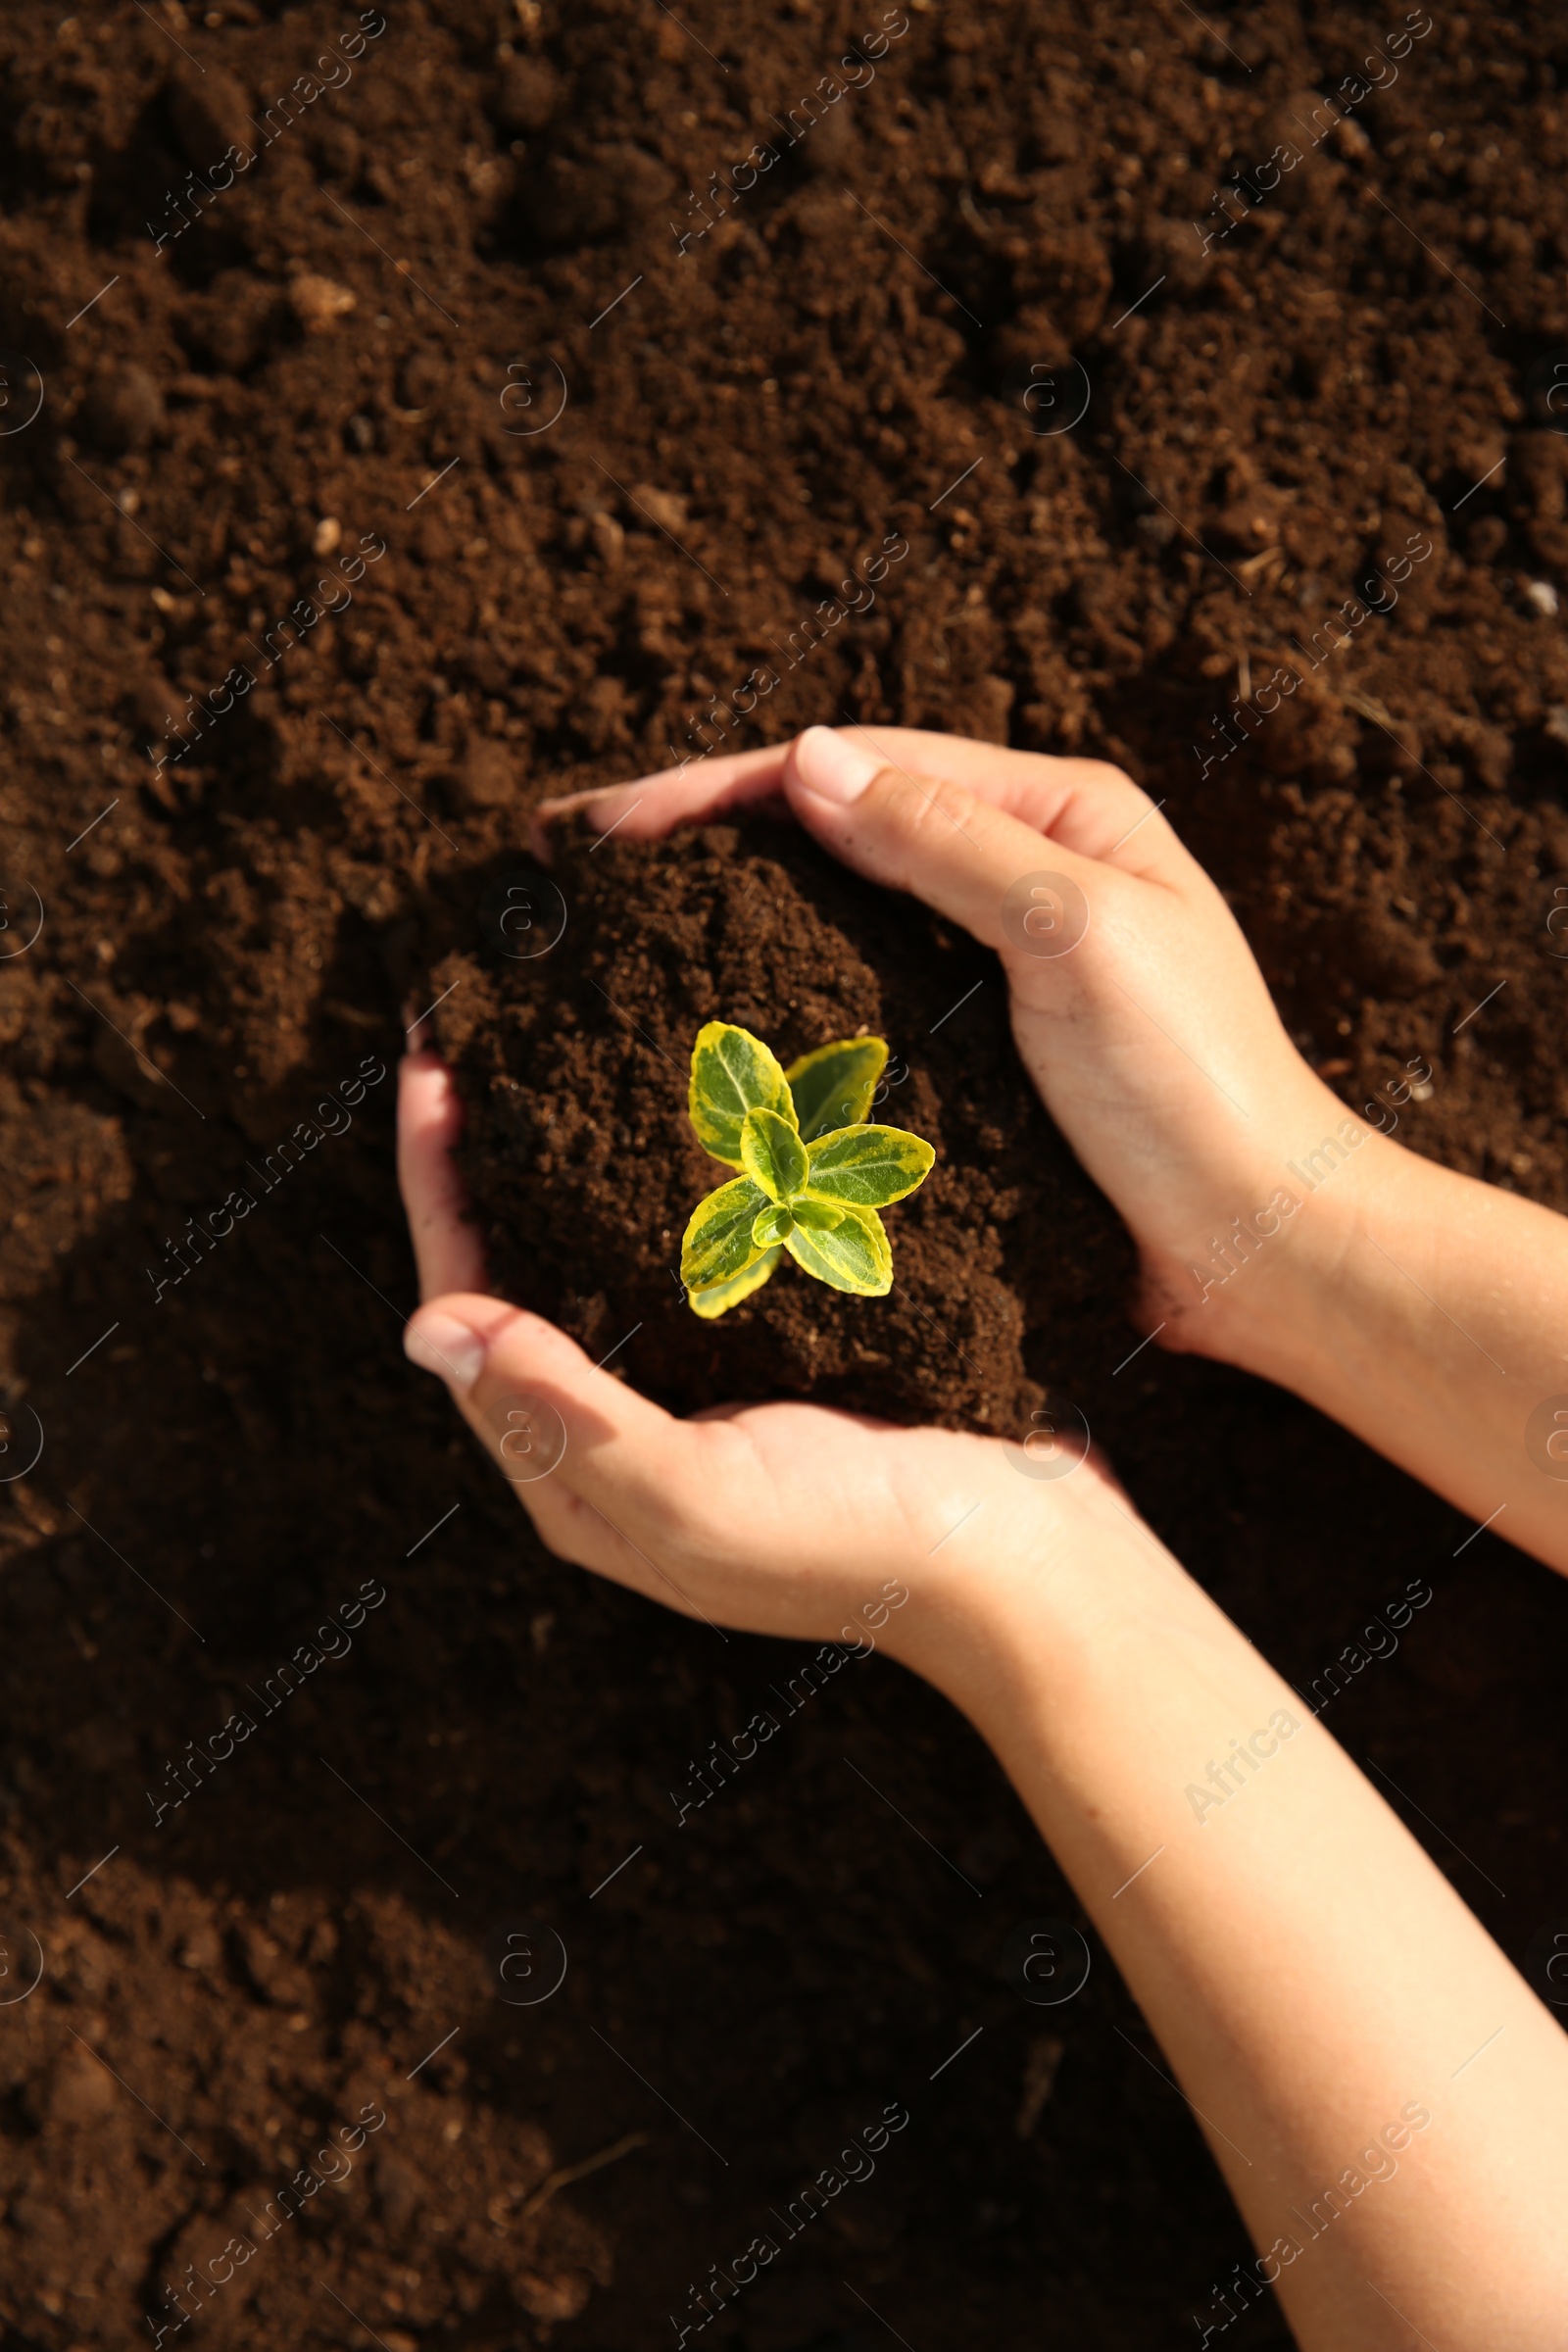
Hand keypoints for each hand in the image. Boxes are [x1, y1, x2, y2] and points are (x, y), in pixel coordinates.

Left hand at [397, 1048, 1161, 1669]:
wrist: (1035, 1564)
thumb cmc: (862, 1544)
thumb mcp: (695, 1496)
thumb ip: (565, 1415)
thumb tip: (430, 1325)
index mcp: (577, 1483)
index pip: (464, 1316)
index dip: (436, 1193)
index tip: (429, 1071)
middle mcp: (619, 1437)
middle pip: (514, 1277)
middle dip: (481, 1162)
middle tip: (470, 1038)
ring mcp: (700, 1394)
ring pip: (595, 1258)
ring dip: (566, 1160)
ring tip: (554, 1050)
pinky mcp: (777, 1359)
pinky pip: (690, 1254)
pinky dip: (665, 1177)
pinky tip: (682, 1108)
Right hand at [536, 724, 1372, 1355]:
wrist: (1259, 1249)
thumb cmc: (1193, 1085)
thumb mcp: (1076, 934)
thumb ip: (945, 843)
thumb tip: (800, 763)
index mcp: (1056, 815)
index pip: (855, 768)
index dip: (719, 788)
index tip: (602, 829)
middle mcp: (1018, 876)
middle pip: (828, 832)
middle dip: (696, 840)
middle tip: (566, 867)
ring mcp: (991, 972)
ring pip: (828, 917)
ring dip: (720, 917)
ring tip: (600, 938)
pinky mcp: (973, 1063)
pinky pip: (851, 1006)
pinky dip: (769, 1002)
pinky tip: (693, 1030)